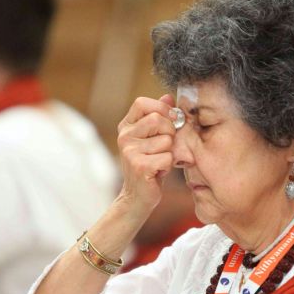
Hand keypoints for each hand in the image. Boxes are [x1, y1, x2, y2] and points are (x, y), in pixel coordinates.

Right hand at [116, 94, 176, 218]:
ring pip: (166, 140)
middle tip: (166, 146)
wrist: (138, 197)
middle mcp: (124, 136)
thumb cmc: (150, 165)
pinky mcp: (138, 166)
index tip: (169, 121)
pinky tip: (158, 172)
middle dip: (170, 132)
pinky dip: (169, 166)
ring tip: (160, 161)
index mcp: (126, 126)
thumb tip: (168, 96)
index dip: (161, 108)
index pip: (142, 103)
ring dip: (170, 153)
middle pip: (157, 119)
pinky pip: (167, 157)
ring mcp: (129, 151)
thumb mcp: (154, 138)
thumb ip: (161, 116)